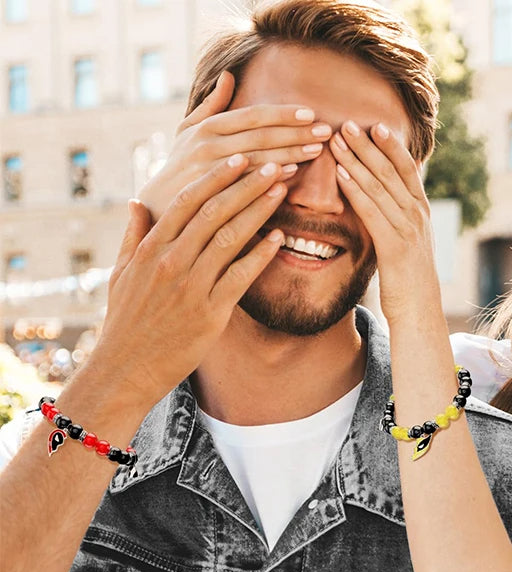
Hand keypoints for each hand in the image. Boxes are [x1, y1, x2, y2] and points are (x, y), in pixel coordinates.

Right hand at [95, 155, 286, 406]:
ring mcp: (191, 286)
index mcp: (150, 248)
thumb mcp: (121, 273)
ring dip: (259, 210)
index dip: (217, 175)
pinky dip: (261, 255)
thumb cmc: (125, 320)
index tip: (241, 156)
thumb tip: (137, 200)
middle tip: (275, 164)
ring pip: (231, 237)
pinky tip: (279, 238)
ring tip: (282, 190)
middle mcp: (171, 261)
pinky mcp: (210, 313)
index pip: (187, 200)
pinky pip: (240, 276)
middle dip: (248, 184)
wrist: (127, 368)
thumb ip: (133, 235)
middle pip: (215, 212)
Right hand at [137, 71, 331, 221]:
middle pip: (260, 136)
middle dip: (296, 133)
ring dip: (290, 154)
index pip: (252, 115)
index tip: (310, 112)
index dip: (282, 113)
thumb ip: (210, 105)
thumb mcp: (187, 131)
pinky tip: (294, 174)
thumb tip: (228, 75)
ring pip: (258, 160)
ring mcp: (212, 171)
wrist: (158, 205)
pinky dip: (271, 178)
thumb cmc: (179, 165)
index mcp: (207, 128)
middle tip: (326, 131)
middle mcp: (209, 146)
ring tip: (317, 150)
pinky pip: (248, 185)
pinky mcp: (215, 195)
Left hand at [329, 120, 437, 323]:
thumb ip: (397, 221)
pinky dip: (356, 190)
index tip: (373, 125)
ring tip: (337, 140)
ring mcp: (408, 229)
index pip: (407, 169)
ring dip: (357, 160)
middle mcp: (417, 215)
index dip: (391, 146)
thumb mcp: (406, 244)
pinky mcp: (395, 246)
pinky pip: (373, 211)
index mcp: (421, 212)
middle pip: (391, 170)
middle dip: (368, 145)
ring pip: (381, 186)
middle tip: (346, 123)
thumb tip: (382, 205)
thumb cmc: (409, 281)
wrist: (420, 311)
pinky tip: (341, 175)